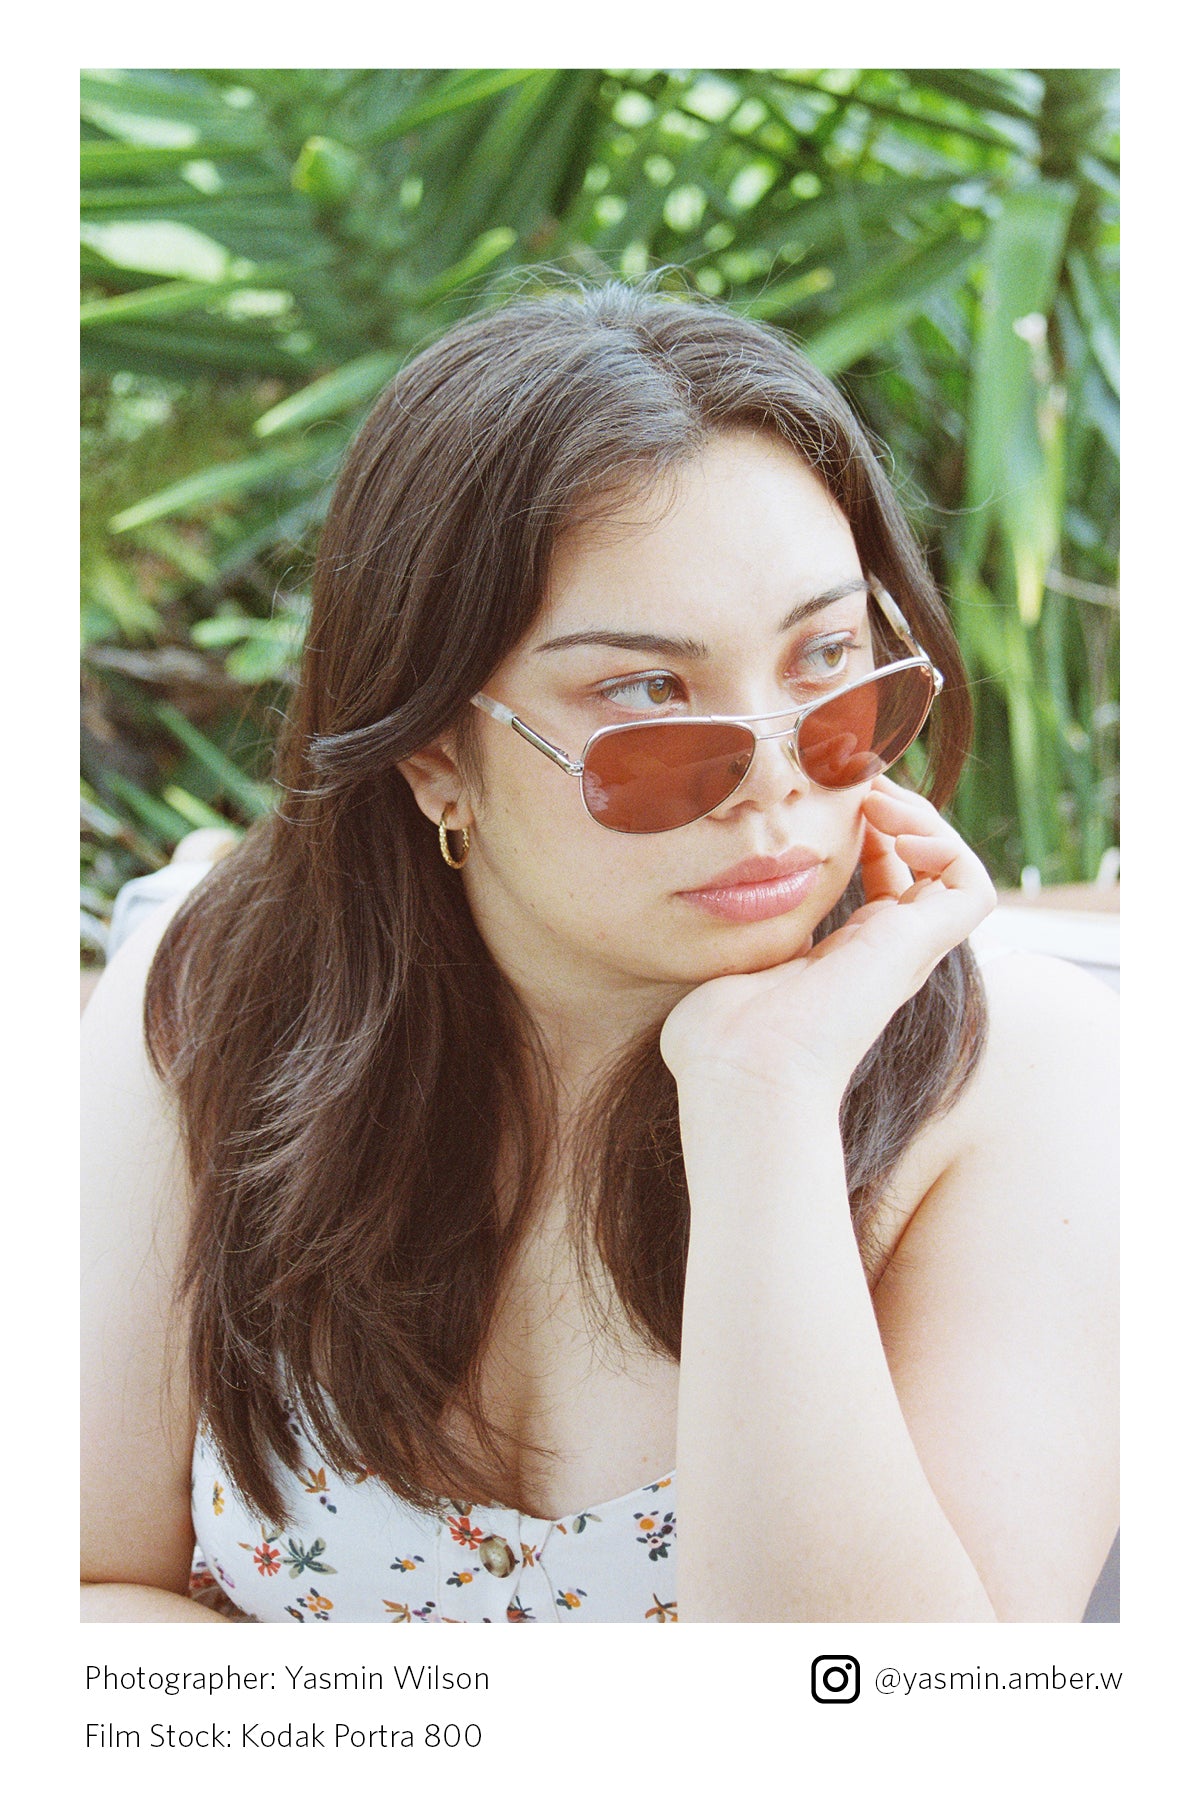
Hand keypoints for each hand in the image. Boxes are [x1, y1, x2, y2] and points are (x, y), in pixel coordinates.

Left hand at [659, 776, 995, 1100]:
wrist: (742, 1069)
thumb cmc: (718, 1037)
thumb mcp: (720, 962)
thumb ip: (723, 934)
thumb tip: (699, 906)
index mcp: (839, 958)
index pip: (877, 883)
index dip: (861, 835)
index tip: (822, 802)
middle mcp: (879, 954)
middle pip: (918, 869)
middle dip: (893, 815)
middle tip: (852, 782)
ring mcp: (903, 951)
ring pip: (950, 873)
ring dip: (922, 821)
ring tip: (873, 797)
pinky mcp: (919, 948)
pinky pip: (970, 886)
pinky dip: (944, 846)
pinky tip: (892, 828)